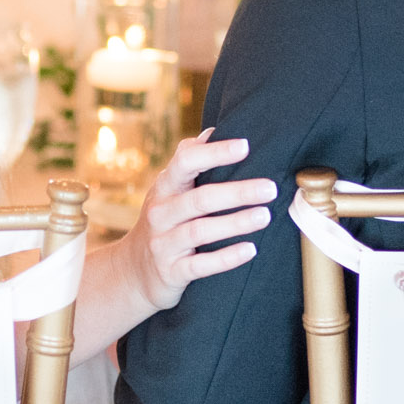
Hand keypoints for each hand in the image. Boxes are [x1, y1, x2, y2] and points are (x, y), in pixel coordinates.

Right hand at [125, 132, 279, 314]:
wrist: (132, 272)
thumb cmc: (163, 222)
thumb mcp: (169, 191)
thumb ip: (189, 162)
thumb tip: (214, 130)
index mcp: (164, 187)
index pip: (185, 161)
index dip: (215, 153)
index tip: (246, 146)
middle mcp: (161, 212)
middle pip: (200, 198)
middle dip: (237, 192)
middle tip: (270, 188)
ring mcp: (164, 243)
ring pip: (201, 230)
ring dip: (236, 223)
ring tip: (265, 216)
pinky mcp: (171, 272)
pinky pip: (201, 265)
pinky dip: (226, 258)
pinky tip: (250, 250)